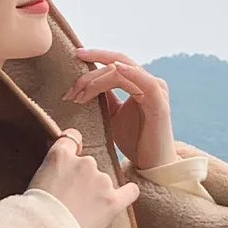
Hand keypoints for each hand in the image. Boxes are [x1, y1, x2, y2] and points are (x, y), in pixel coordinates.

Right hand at [28, 130, 138, 227]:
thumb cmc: (33, 213)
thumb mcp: (34, 181)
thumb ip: (51, 169)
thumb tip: (58, 173)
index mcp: (61, 155)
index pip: (72, 138)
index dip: (72, 147)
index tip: (71, 156)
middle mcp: (85, 163)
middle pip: (88, 164)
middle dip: (81, 179)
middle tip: (70, 199)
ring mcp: (102, 181)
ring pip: (103, 182)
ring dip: (96, 192)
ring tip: (82, 213)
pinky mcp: (113, 201)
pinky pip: (130, 192)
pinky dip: (127, 194)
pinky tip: (120, 199)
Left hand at [62, 47, 174, 169]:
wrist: (151, 164)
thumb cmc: (134, 140)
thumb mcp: (112, 115)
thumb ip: (104, 98)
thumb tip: (84, 85)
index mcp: (138, 82)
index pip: (112, 63)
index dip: (90, 68)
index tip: (69, 86)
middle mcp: (148, 81)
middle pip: (115, 63)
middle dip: (89, 73)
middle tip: (69, 89)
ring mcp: (156, 89)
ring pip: (123, 71)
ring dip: (98, 79)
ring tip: (80, 91)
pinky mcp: (159, 102)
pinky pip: (145, 82)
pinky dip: (130, 72)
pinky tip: (115, 68)